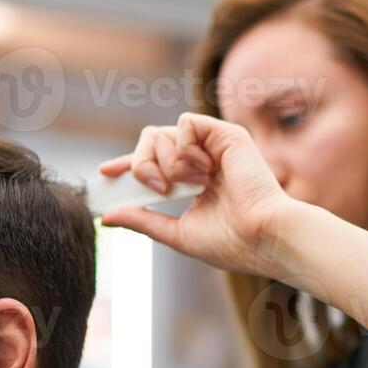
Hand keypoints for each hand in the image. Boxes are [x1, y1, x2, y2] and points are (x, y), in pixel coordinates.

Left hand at [97, 113, 296, 277]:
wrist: (262, 237)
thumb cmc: (231, 243)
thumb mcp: (176, 234)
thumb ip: (143, 221)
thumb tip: (108, 217)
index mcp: (193, 182)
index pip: (152, 163)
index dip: (127, 165)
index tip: (105, 174)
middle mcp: (202, 160)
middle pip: (149, 142)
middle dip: (140, 165)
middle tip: (159, 189)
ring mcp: (213, 146)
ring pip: (160, 134)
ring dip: (167, 165)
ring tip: (194, 184)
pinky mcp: (225, 134)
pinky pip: (185, 124)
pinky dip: (185, 149)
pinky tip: (204, 170)